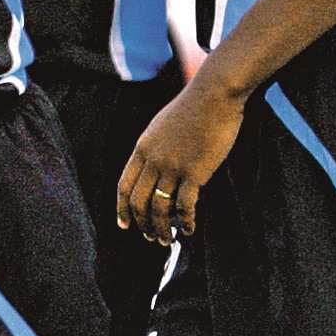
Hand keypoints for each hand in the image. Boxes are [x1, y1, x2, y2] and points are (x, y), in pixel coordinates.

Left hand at [116, 81, 247, 244]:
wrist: (214, 95)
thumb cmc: (192, 107)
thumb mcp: (161, 125)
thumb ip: (154, 147)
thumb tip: (153, 167)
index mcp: (142, 148)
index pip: (124, 186)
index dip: (122, 209)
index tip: (124, 225)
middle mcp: (153, 160)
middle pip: (139, 202)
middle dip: (142, 224)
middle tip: (150, 238)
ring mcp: (173, 167)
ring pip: (160, 209)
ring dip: (161, 229)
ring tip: (166, 240)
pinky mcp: (195, 173)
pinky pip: (185, 206)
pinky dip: (185, 222)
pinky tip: (188, 230)